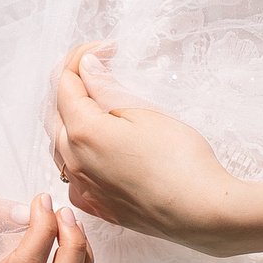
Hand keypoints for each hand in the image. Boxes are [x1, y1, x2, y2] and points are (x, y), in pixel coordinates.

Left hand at [50, 43, 262, 257]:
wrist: (205, 213)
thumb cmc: (181, 159)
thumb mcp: (144, 112)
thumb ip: (106, 88)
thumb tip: (85, 68)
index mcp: (82, 131)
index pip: (64, 82)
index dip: (82, 58)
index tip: (107, 49)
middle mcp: (73, 161)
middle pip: (57, 111)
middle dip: (74, 84)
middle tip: (103, 69)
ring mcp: (83, 187)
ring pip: (60, 145)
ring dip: (72, 119)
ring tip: (100, 104)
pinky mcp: (98, 207)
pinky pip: (73, 175)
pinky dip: (78, 155)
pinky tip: (98, 149)